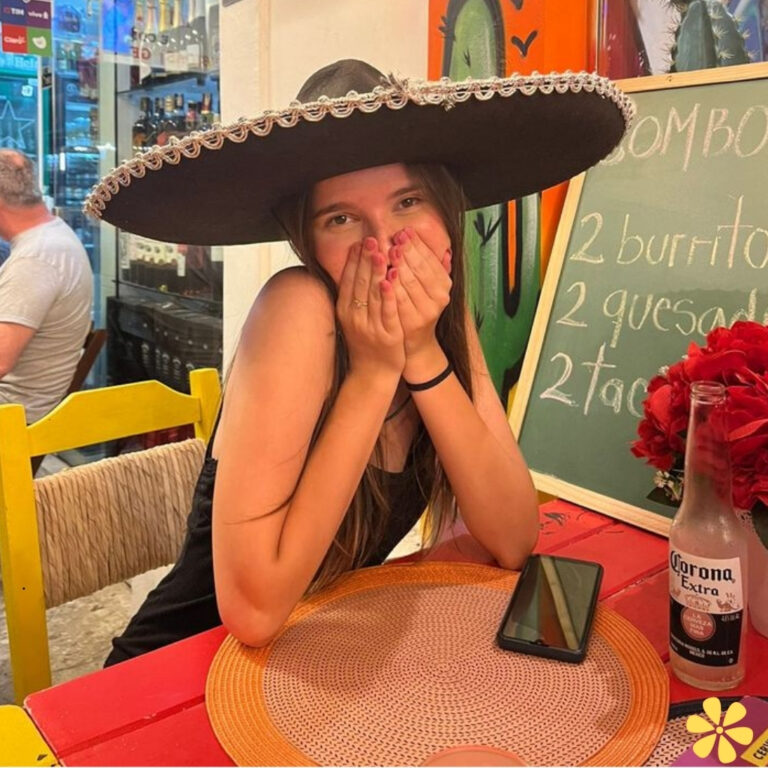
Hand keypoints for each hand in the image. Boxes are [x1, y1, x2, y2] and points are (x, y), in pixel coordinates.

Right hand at [336, 237, 404, 381]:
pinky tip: (390, 280)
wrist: (372, 373)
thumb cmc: (364, 343)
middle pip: (359, 283)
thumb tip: (353, 270)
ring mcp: (369, 326)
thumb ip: (353, 297)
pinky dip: (388, 295)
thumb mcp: (353, 319)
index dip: (354, 260)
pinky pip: (387, 311)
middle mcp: (354, 317)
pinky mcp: (386, 334)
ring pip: (372, 294)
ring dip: (376, 271)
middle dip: (365, 260)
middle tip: (371, 239)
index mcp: (344, 311)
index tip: (360, 242)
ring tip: (380, 252)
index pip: (348, 280)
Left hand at [387, 227, 451, 363]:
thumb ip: (439, 270)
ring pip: (409, 283)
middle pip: (419, 269)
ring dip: (397, 265)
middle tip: (394, 237)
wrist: (415, 344)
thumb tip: (447, 250)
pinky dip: (391, 287)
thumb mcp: (432, 290)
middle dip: (406, 251)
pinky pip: (399, 300)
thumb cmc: (420, 310)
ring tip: (387, 251)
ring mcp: (425, 311)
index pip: (429, 260)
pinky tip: (383, 276)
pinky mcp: (411, 322)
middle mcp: (439, 298)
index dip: (417, 245)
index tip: (405, 231)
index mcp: (444, 286)